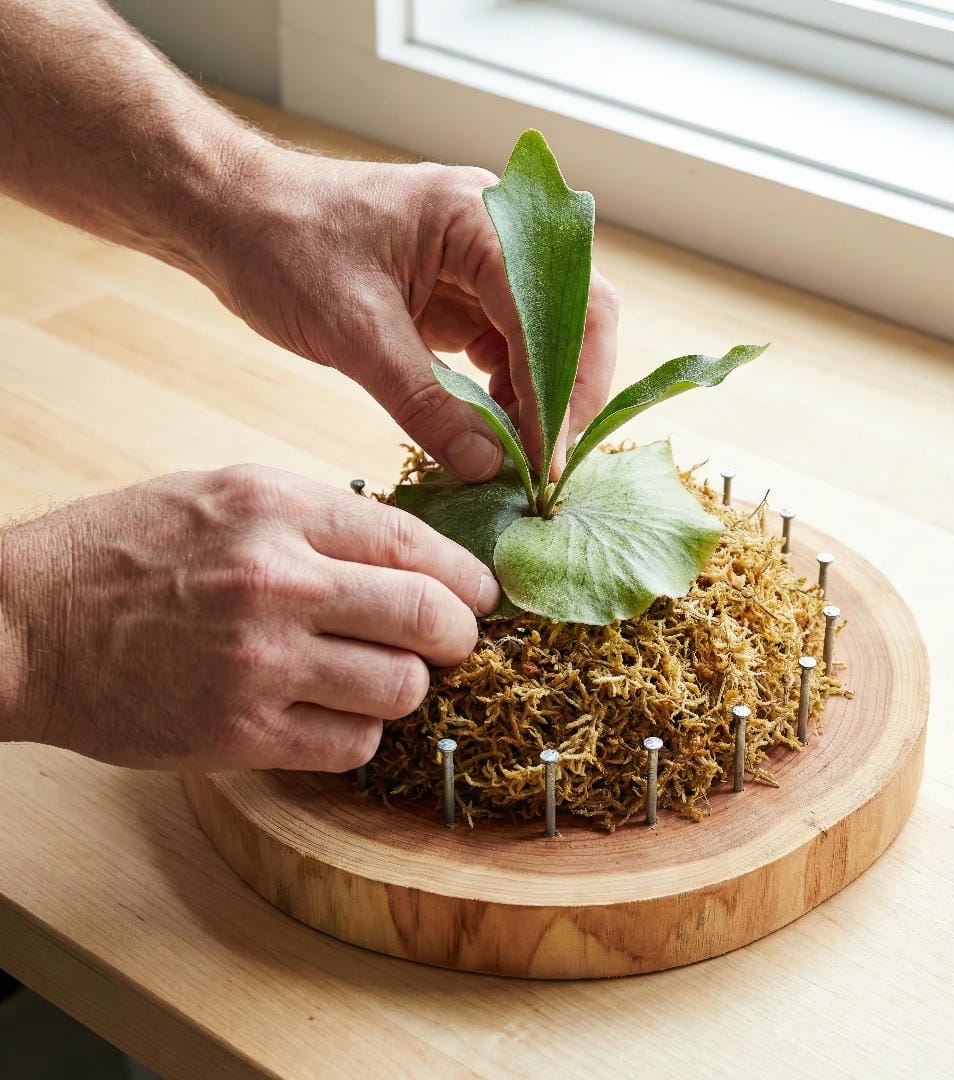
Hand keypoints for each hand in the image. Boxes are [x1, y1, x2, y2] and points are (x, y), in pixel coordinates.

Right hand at [0, 465, 497, 770]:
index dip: (466, 574)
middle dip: (460, 635)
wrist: (22, 624)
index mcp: (277, 508)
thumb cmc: (123, 551)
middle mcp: (277, 582)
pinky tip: (334, 713)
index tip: (483, 593)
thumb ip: (319, 518)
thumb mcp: (223, 494)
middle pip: (427, 617)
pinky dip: (359, 731)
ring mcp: (259, 664)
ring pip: (400, 688)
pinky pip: (351, 744)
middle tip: (456, 641)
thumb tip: (410, 553)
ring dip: (407, 686)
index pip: (412, 542)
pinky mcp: (239, 734)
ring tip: (383, 675)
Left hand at [204, 147, 618, 479]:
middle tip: (549, 460)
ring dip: (541, 397)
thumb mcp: (354, 330)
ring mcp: (482, 265)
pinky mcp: (463, 295)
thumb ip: (424, 401)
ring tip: (520, 455)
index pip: (552, 307)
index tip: (546, 456)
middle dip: (568, 391)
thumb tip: (485, 465)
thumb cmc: (284, 246)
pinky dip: (509, 393)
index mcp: (478, 218)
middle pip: (574, 315)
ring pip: (546, 338)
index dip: (557, 386)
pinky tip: (494, 430)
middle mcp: (495, 235)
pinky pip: (509, 349)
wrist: (235, 219)